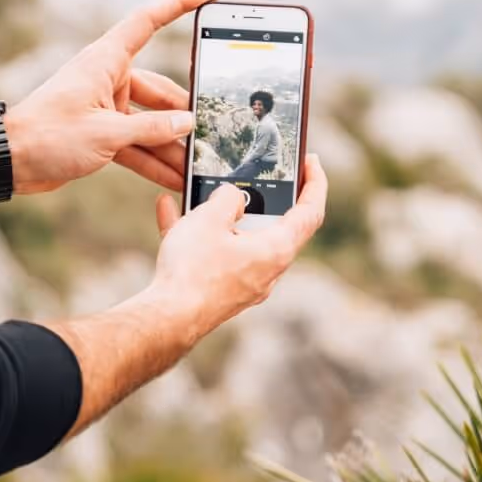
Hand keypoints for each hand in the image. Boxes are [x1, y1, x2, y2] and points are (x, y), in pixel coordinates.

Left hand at [4, 0, 214, 194]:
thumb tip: (187, 124)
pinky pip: (135, 143)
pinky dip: (152, 159)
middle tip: (210, 133)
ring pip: (149, 122)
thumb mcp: (106, 134)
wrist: (7, 161)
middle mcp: (108, 79)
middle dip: (183, 116)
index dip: (179, 4)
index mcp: (106, 62)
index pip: (148, 22)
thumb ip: (151, 130)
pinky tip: (174, 177)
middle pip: (159, 90)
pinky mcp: (100, 132)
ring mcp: (105, 107)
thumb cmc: (48, 137)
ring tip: (196, 167)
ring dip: (170, 145)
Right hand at [147, 154, 329, 341]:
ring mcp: (245, 283)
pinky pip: (215, 254)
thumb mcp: (210, 218)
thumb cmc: (193, 271)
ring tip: (197, 192)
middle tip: (251, 175)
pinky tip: (169, 211)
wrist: (167, 319)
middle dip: (259, 198)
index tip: (311, 162)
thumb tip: (231, 197)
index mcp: (276, 250)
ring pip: (239, 239)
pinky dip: (199, 234)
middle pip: (274, 225)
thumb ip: (227, 197)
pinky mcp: (222, 291)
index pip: (310, 213)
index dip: (315, 183)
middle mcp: (268, 270)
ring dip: (219, 215)